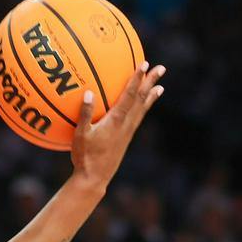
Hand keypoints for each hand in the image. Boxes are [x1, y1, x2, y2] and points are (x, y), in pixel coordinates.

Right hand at [70, 63, 165, 189]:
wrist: (95, 178)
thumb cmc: (85, 156)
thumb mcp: (81, 135)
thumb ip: (85, 114)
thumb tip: (89, 92)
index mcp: (116, 121)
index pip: (130, 95)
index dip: (137, 79)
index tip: (144, 64)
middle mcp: (126, 124)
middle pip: (142, 99)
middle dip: (151, 82)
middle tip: (161, 68)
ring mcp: (128, 131)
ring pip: (143, 108)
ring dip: (151, 95)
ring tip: (160, 86)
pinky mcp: (126, 137)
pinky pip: (138, 117)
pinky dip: (144, 107)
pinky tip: (143, 106)